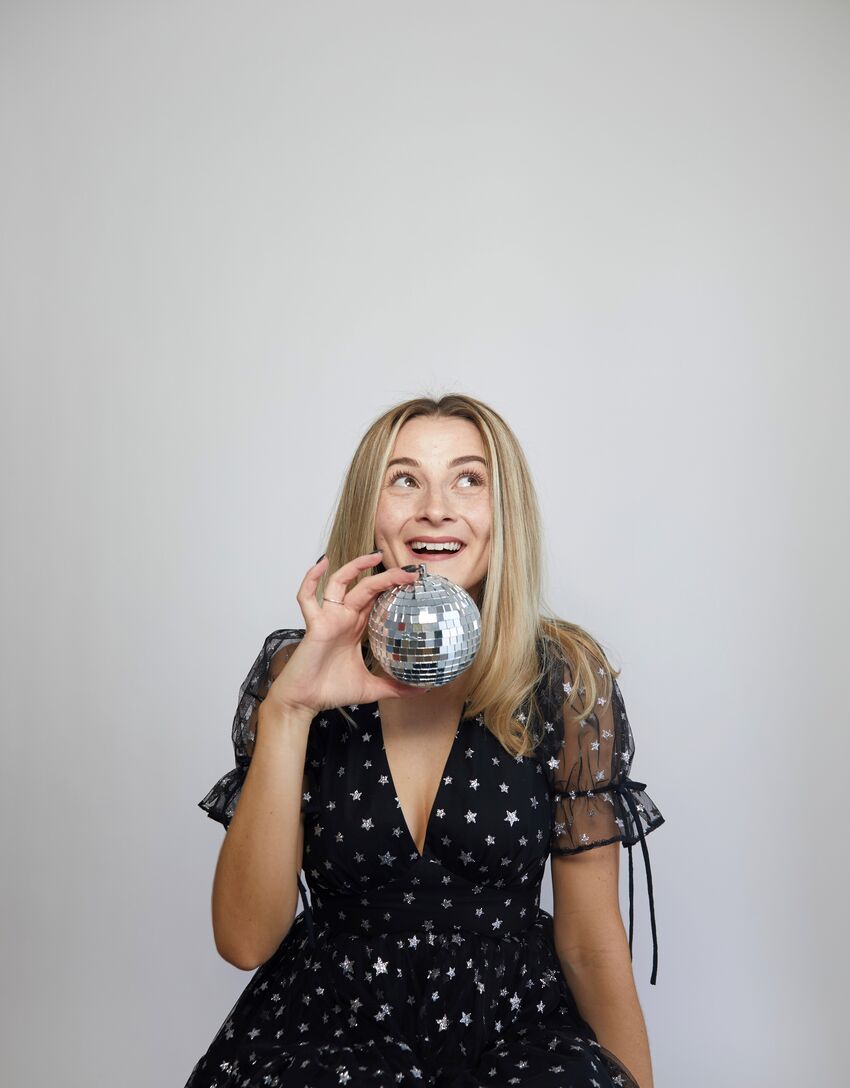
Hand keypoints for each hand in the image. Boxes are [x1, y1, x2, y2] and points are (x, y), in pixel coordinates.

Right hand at [263, 550, 422, 716]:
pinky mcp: (314, 624)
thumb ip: (395, 687)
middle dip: (387, 577)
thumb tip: (423, 690)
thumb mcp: (371, 688)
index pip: (377, 599)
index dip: (393, 588)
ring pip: (340, 582)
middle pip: (366, 587)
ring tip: (374, 556)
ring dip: (355, 567)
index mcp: (356, 627)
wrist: (305, 702)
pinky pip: (307, 597)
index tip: (415, 583)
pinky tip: (322, 563)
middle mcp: (343, 618)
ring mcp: (328, 618)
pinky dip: (311, 578)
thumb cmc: (331, 691)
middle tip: (409, 572)